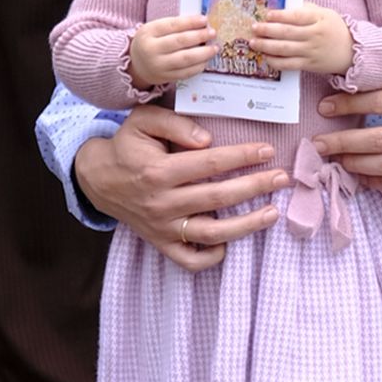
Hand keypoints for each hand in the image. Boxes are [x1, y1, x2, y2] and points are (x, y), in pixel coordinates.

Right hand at [73, 105, 286, 270]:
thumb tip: (208, 140)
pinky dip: (211, 257)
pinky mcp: (161, 243)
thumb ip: (175, 125)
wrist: (98, 179)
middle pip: (217, 198)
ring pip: (210, 234)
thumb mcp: (143, 121)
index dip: (242, 156)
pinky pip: (189, 260)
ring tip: (272, 213)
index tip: (267, 149)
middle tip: (283, 178)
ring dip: (246, 225)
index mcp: (159, 171)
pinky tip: (229, 244)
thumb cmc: (127, 146)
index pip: (210, 163)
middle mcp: (162, 203)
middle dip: (255, 187)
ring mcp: (162, 227)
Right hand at [129, 13, 215, 90]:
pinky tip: (206, 60)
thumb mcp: (155, 29)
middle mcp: (151, 49)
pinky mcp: (165, 77)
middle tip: (212, 33)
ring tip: (214, 48)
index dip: (190, 22)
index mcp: (148, 32)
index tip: (204, 20)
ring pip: (185, 59)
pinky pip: (186, 72)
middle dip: (200, 36)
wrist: (136, 64)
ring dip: (203, 53)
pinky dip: (198, 66)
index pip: (173, 25)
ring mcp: (158, 65)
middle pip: (180, 41)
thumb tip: (201, 24)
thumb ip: (174, 26)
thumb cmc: (151, 42)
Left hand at [251, 2, 354, 75]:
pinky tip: (266, 57)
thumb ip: (306, 8)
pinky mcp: (309, 65)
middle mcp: (315, 35)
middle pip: (287, 33)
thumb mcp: (325, 13)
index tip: (267, 14)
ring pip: (285, 49)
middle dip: (267, 30)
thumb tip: (284, 5)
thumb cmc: (335, 29)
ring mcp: (311, 51)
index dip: (281, 15)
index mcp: (319, 19)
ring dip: (266, 46)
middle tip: (254, 27)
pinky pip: (289, 64)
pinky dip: (275, 61)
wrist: (352, 51)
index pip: (297, 16)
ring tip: (254, 42)